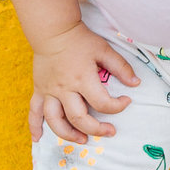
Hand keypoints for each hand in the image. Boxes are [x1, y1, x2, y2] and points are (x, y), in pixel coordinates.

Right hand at [29, 25, 140, 142]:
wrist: (53, 30)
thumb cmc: (80, 40)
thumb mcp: (104, 50)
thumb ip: (121, 67)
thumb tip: (136, 84)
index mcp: (82, 79)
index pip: (102, 103)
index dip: (118, 106)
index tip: (126, 101)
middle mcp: (65, 89)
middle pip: (79, 118)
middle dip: (96, 129)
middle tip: (109, 131)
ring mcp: (50, 91)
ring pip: (55, 121)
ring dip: (68, 134)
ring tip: (82, 139)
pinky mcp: (39, 90)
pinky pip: (34, 111)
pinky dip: (34, 126)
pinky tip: (38, 138)